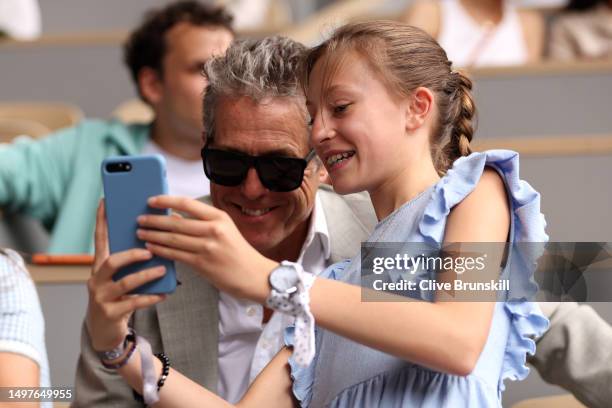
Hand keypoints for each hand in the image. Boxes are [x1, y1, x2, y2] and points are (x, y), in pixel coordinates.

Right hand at [86, 201, 166, 351]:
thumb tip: (154, 238)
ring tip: (162, 269)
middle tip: (150, 250)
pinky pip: (134, 303)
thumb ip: (131, 261)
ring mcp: (101, 297)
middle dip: (131, 254)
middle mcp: (96, 279)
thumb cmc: (117, 297)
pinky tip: (164, 293)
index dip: (101, 220)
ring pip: (124, 283)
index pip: (99, 239)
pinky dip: (151, 297)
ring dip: (146, 275)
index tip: (106, 201)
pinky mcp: (110, 313)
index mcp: (99, 266)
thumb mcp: (120, 277)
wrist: (103, 332)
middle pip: (111, 261)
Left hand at [136, 196, 277, 301]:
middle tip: (140, 218)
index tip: (152, 200)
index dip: (166, 200)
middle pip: (176, 222)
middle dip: (154, 220)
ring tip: (140, 232)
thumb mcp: (224, 230)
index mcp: (219, 217)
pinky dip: (160, 250)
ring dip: (153, 235)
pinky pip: (175, 255)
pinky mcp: (202, 264)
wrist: (253, 275)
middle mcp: (213, 230)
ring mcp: (207, 247)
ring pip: (172, 239)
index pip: (187, 203)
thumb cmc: (238, 252)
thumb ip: (201, 223)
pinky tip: (151, 246)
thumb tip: (173, 217)